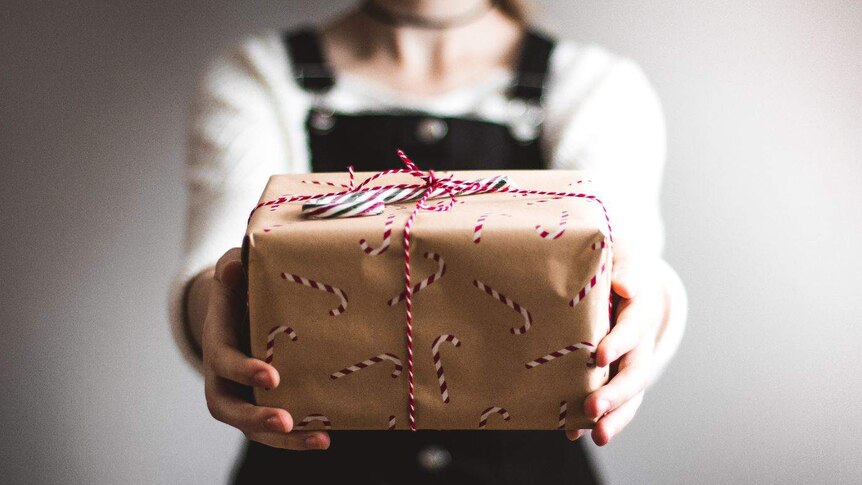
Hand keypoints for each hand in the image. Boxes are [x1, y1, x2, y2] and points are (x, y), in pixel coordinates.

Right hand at [203, 248, 330, 449]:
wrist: (237, 309)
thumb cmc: (239, 287)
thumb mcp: (233, 272)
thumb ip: (233, 268)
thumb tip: (234, 267)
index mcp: (218, 342)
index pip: (224, 361)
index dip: (244, 370)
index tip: (272, 376)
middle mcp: (222, 377)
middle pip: (228, 408)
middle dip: (255, 417)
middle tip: (284, 420)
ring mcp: (240, 394)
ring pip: (251, 427)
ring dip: (283, 439)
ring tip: (319, 439)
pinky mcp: (260, 404)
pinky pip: (273, 429)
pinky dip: (297, 438)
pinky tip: (326, 438)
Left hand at [567, 251, 665, 445]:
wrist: (620, 276)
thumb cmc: (614, 262)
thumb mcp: (620, 255)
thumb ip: (624, 268)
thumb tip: (625, 286)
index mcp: (642, 307)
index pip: (634, 326)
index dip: (620, 341)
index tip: (600, 356)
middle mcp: (640, 340)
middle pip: (635, 370)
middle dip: (616, 392)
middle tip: (592, 408)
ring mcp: (630, 361)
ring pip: (629, 394)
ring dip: (615, 416)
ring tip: (598, 436)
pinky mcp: (615, 373)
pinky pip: (613, 401)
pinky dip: (597, 418)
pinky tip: (574, 433)